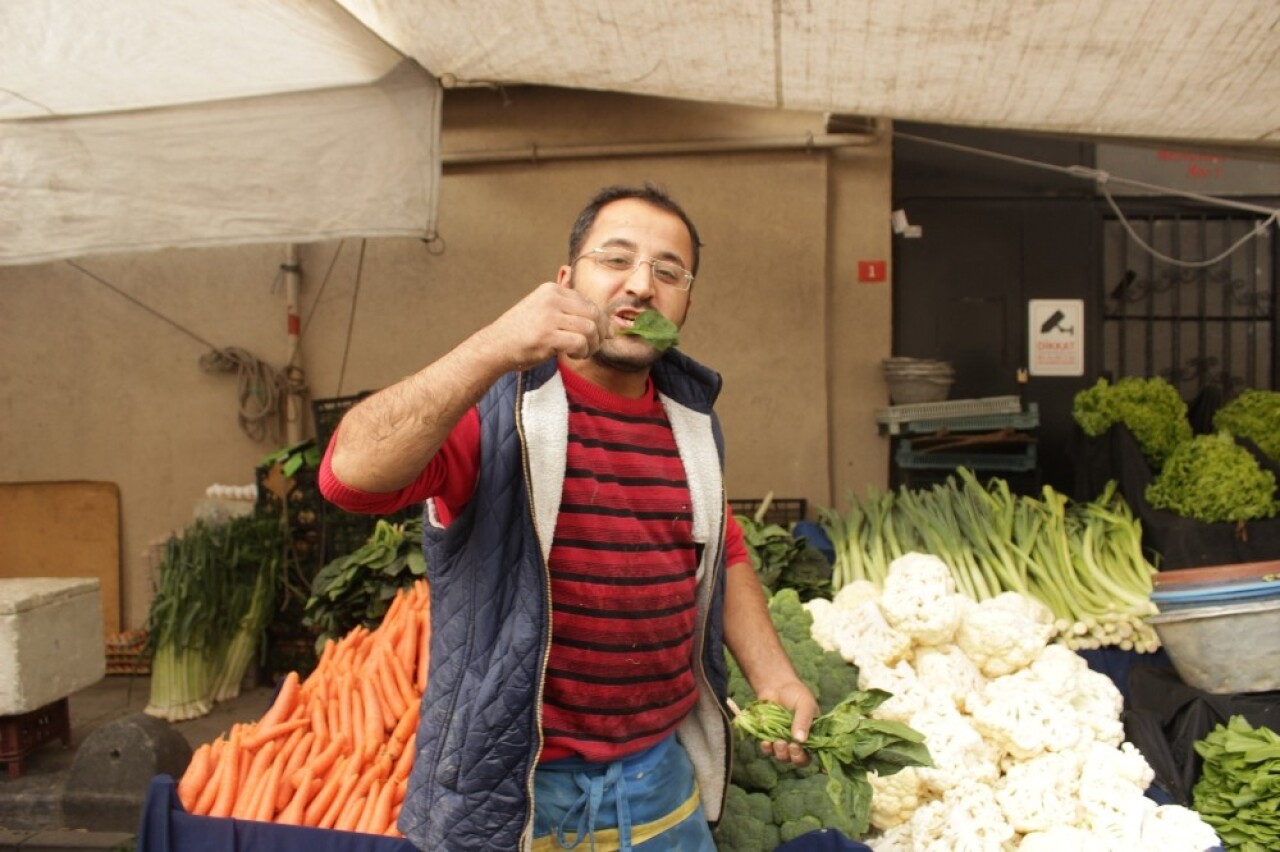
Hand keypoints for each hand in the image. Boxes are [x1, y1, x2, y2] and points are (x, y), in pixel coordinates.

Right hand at [481, 281, 608, 368]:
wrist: (495, 346)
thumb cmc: (522, 333)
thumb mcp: (543, 310)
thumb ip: (569, 311)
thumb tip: (606, 325)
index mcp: (552, 290)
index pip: (589, 303)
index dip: (598, 322)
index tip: (595, 336)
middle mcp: (552, 299)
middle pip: (594, 314)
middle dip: (599, 334)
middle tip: (593, 347)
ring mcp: (549, 317)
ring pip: (590, 329)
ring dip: (591, 345)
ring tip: (581, 352)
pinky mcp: (547, 336)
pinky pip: (580, 342)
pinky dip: (582, 352)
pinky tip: (572, 355)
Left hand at [754, 679, 818, 765]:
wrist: (776, 685)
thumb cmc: (795, 694)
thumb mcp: (805, 704)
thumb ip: (803, 721)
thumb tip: (800, 740)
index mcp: (811, 736)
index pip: (811, 754)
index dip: (804, 757)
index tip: (797, 748)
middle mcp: (798, 742)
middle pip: (797, 759)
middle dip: (792, 756)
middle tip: (787, 745)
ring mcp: (784, 741)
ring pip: (782, 757)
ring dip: (780, 753)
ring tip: (777, 742)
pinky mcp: (769, 738)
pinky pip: (768, 750)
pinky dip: (767, 749)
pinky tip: (765, 742)